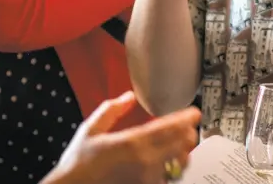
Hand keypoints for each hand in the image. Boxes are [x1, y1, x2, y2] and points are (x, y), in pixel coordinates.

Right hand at [41, 91, 200, 183]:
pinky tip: (169, 164)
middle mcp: (145, 162)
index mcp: (133, 143)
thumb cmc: (78, 166)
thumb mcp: (90, 130)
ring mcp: (148, 180)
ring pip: (179, 164)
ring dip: (183, 153)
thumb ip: (111, 110)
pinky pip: (169, 180)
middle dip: (189, 134)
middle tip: (190, 128)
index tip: (194, 113)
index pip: (170, 127)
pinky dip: (172, 170)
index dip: (186, 119)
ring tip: (183, 146)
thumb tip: (129, 97)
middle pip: (181, 145)